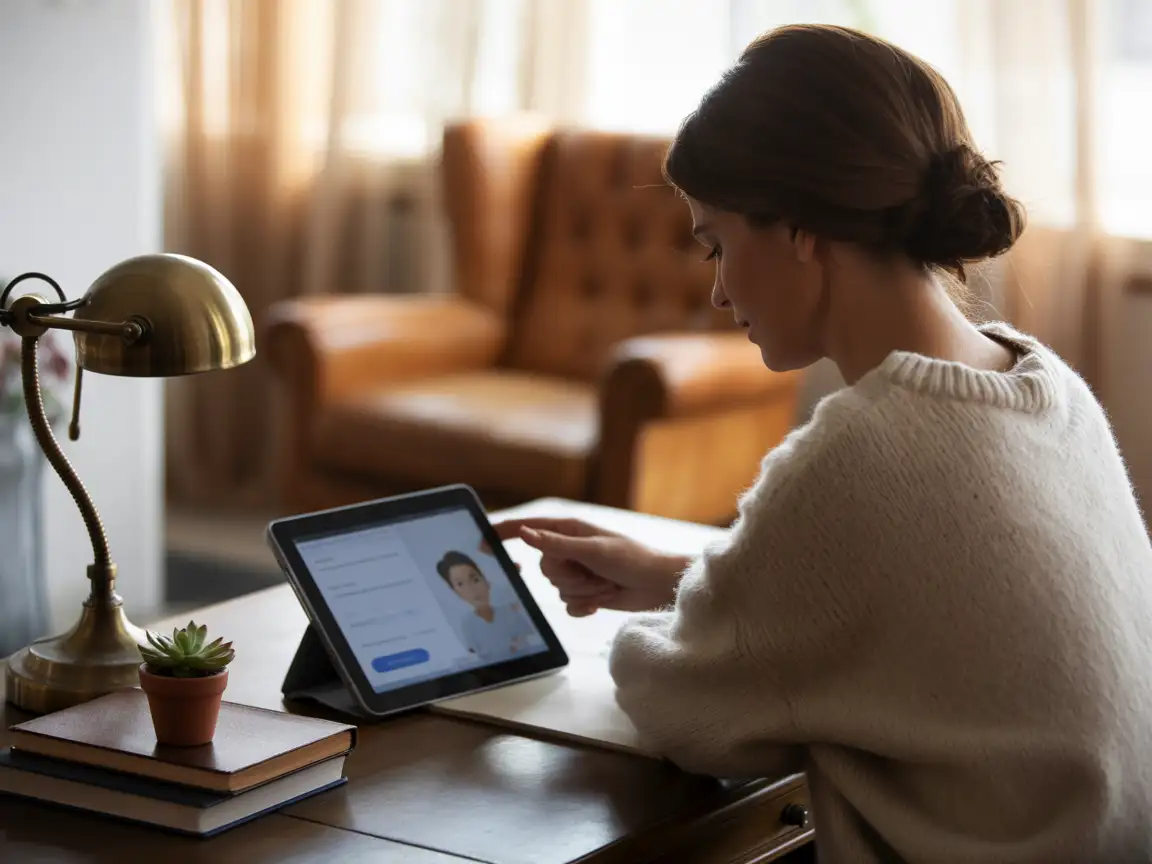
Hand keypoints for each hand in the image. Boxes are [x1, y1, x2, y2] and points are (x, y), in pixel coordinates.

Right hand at [491, 517, 688, 616]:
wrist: (657, 585)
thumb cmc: (632, 559)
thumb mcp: (593, 550)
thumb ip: (557, 544)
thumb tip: (525, 533)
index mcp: (570, 530)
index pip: (529, 529)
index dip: (505, 532)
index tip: (482, 539)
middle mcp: (570, 550)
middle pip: (544, 568)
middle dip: (569, 576)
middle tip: (594, 573)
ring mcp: (577, 571)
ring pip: (557, 588)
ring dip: (583, 591)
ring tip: (605, 584)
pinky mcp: (585, 592)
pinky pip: (568, 604)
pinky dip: (585, 605)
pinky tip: (602, 599)